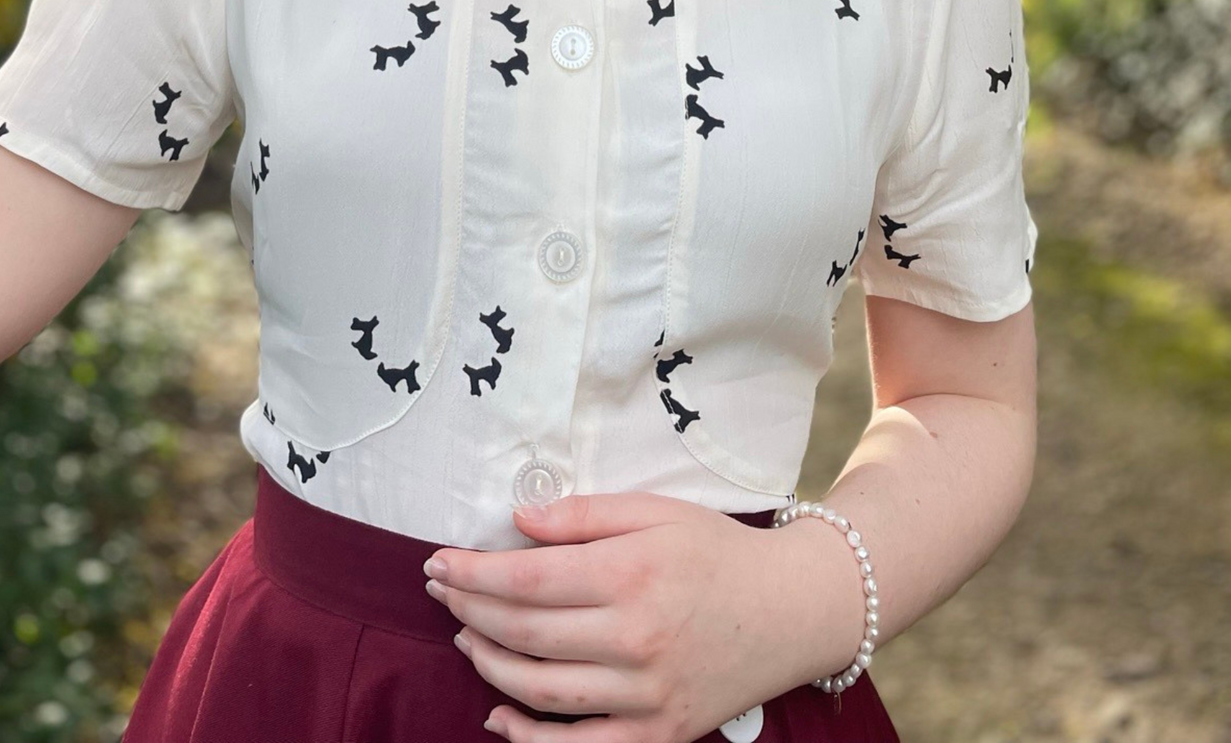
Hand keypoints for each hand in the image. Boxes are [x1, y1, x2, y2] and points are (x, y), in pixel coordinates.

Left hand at [427, 490, 825, 742]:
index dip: (473, 573)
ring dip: (489, 663)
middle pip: (525, 631)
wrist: (792, 609)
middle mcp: (635, 639)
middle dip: (470, 608)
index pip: (527, 579)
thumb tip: (517, 521)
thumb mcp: (655, 511)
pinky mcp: (660, 733)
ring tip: (465, 635)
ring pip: (541, 690)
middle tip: (441, 591)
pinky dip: (530, 738)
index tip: (438, 562)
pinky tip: (498, 716)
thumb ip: (583, 515)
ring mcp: (647, 695)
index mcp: (631, 574)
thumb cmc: (718, 550)